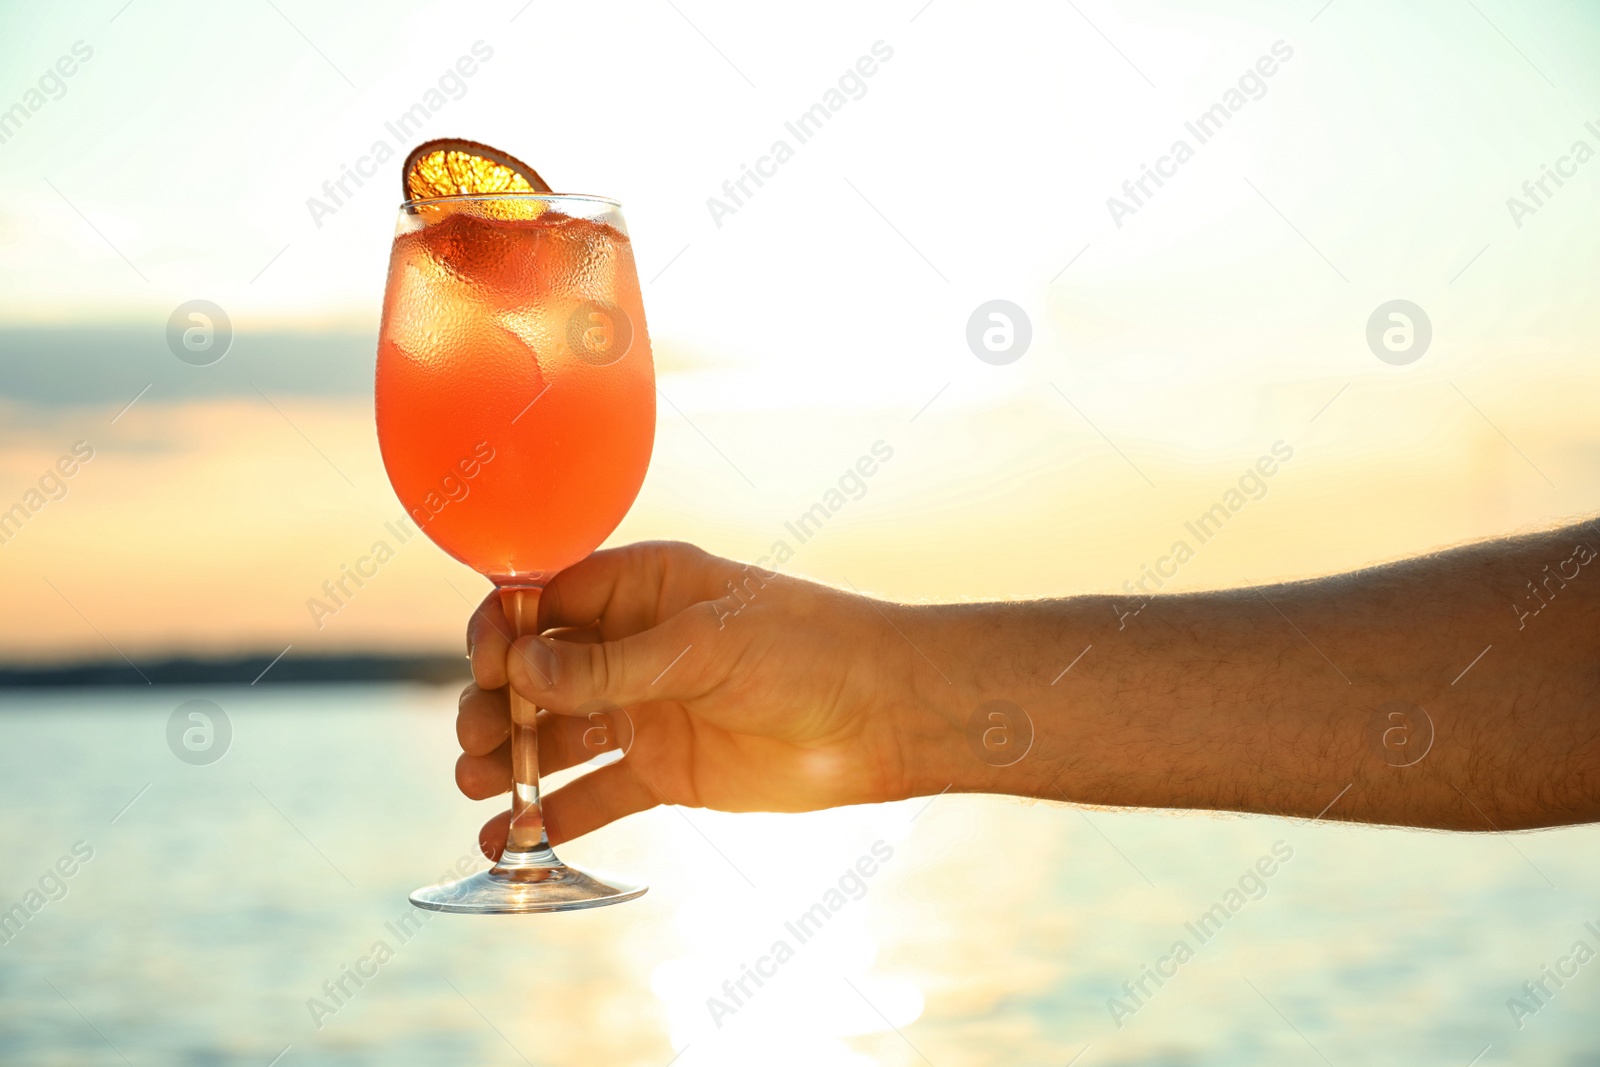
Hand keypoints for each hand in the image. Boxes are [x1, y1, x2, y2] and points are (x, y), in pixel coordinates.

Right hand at [456, 542, 935, 857]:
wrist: (883, 716)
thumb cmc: (805, 649)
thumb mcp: (703, 647)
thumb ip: (610, 666)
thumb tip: (519, 673)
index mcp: (640, 587)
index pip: (544, 601)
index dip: (504, 633)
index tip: (490, 670)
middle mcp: (632, 645)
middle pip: (536, 672)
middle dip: (495, 702)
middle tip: (478, 738)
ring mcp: (645, 709)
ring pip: (554, 734)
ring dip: (508, 760)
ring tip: (477, 787)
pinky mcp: (664, 770)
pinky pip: (593, 794)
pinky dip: (548, 817)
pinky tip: (506, 841)